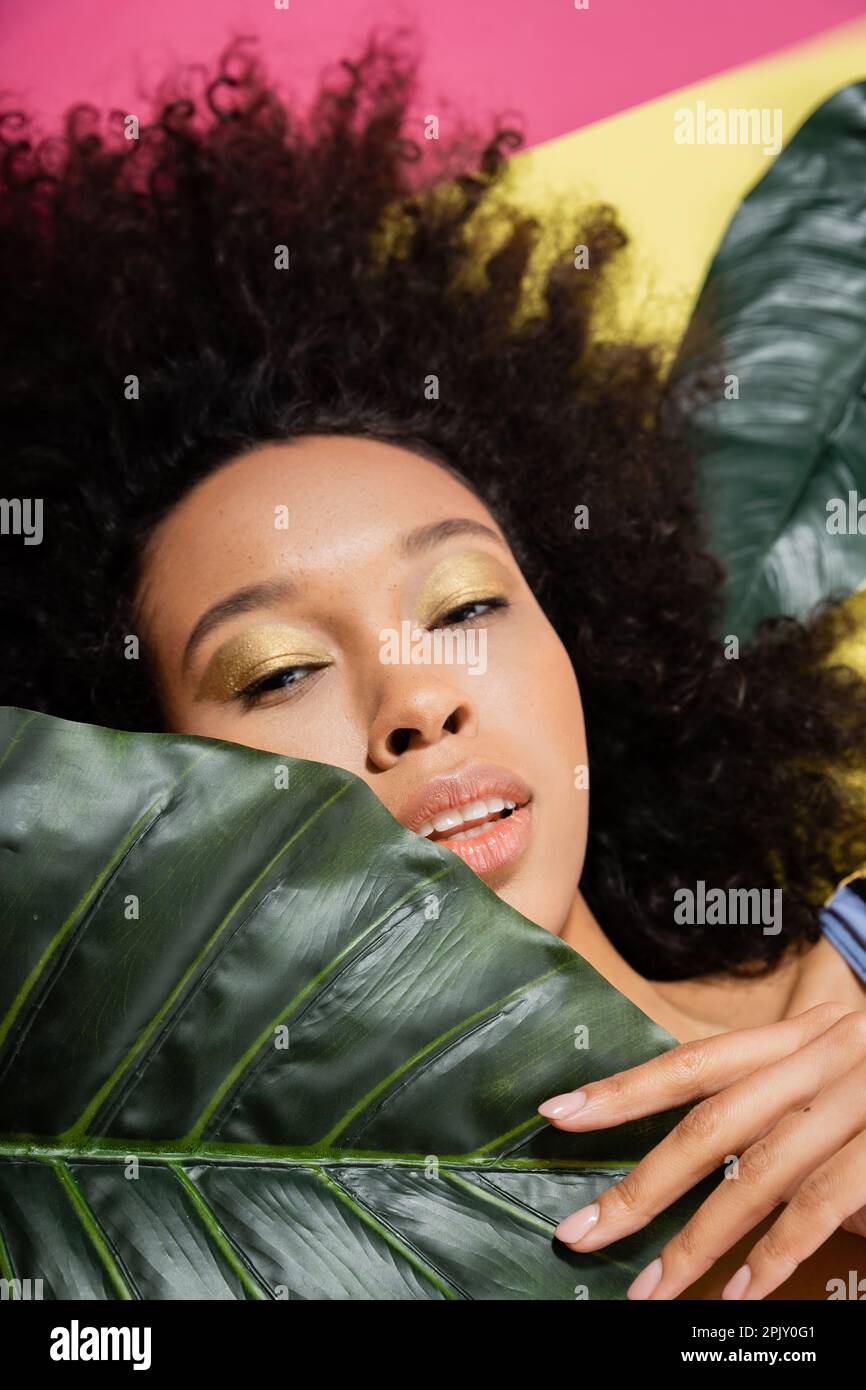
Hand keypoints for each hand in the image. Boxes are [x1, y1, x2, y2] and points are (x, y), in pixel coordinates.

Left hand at [537, 1002, 865, 1299]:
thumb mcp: (827, 1056)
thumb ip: (767, 1089)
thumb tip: (685, 1128)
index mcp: (793, 1039)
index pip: (693, 1063)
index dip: (624, 1088)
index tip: (558, 1114)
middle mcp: (818, 1062)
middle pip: (711, 1127)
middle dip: (642, 1186)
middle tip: (583, 1234)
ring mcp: (856, 1105)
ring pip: (760, 1178)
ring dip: (699, 1242)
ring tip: (651, 1292)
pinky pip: (824, 1208)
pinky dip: (779, 1254)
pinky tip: (743, 1293)